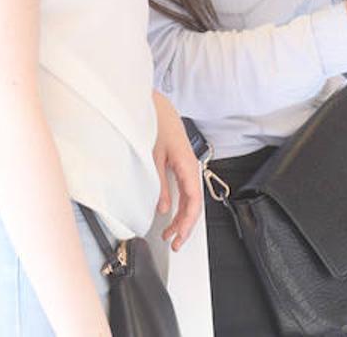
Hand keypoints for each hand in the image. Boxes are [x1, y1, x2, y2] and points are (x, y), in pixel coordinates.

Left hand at [151, 92, 202, 251]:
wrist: (155, 105)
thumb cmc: (156, 124)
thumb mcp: (152, 157)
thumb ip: (159, 184)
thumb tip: (163, 208)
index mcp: (188, 166)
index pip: (193, 202)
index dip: (188, 223)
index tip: (178, 238)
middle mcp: (190, 168)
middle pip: (193, 203)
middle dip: (185, 225)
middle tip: (173, 242)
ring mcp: (186, 166)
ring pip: (189, 198)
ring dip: (181, 217)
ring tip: (169, 233)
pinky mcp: (179, 164)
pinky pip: (184, 189)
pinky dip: (179, 204)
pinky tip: (170, 213)